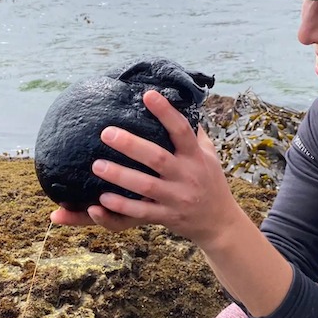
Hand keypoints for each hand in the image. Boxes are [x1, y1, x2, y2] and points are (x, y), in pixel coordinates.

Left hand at [54, 89, 241, 249]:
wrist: (220, 222)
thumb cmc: (210, 182)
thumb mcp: (208, 155)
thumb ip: (194, 133)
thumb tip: (181, 102)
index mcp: (195, 156)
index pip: (182, 130)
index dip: (166, 112)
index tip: (148, 95)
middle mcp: (186, 175)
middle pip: (158, 158)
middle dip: (131, 145)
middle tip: (106, 133)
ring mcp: (177, 198)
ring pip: (146, 186)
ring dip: (120, 176)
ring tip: (97, 165)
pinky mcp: (168, 216)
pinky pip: (142, 212)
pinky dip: (122, 206)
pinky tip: (101, 200)